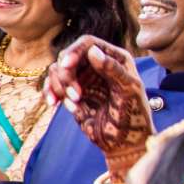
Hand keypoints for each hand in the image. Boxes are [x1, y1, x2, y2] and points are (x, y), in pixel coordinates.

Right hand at [46, 34, 151, 178]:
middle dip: (66, 76)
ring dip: (59, 88)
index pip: (87, 43)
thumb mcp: (128, 90)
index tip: (66, 66)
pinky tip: (54, 105)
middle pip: (67, 57)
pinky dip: (50, 94)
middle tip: (75, 96)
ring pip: (56, 71)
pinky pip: (52, 86)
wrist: (123, 141)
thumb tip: (92, 50)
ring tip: (74, 105)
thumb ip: (112, 69)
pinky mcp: (71, 93)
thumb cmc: (133, 115)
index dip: (74, 51)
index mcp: (114, 58)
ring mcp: (82, 79)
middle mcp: (96, 65)